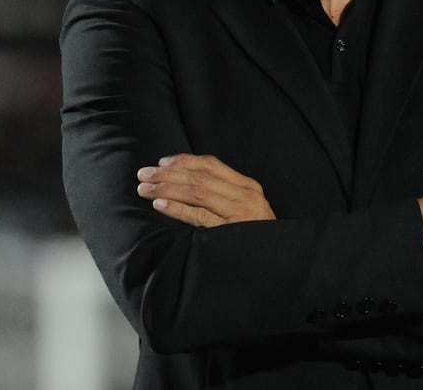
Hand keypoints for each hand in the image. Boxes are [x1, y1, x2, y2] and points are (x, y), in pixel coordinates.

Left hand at [137, 153, 275, 226]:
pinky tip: (160, 205)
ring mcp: (239, 214)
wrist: (278, 262)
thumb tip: (185, 180)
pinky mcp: (230, 233)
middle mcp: (245, 196)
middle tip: (143, 173)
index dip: (184, 161)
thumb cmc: (254, 235)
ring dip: (167, 189)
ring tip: (145, 188)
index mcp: (248, 186)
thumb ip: (224, 193)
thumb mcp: (246, 208)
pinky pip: (199, 217)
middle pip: (200, 177)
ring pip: (197, 193)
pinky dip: (178, 209)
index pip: (211, 164)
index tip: (161, 162)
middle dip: (168, 174)